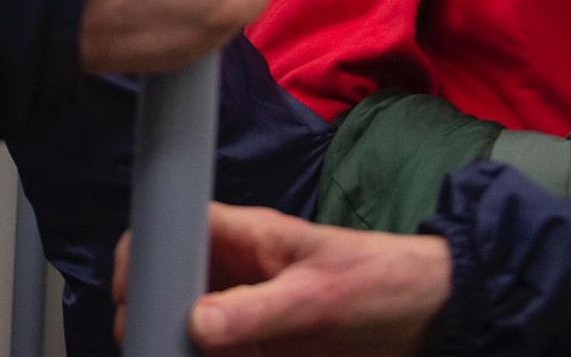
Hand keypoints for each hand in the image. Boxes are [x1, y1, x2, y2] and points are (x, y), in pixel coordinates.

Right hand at [112, 205, 451, 354]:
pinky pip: (227, 356)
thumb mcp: (321, 297)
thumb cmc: (386, 284)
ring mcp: (255, 312)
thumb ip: (259, 311)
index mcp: (251, 239)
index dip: (146, 250)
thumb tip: (196, 324)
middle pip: (177, 281)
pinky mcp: (270, 349)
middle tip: (147, 344)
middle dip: (154, 311)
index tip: (130, 293)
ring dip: (184, 348)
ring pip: (196, 326)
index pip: (181, 225)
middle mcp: (244, 273)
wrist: (440, 319)